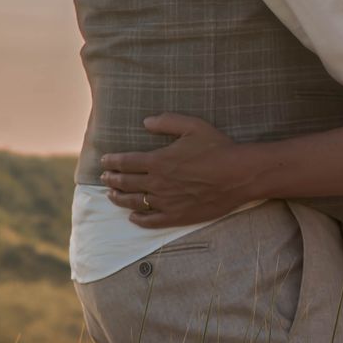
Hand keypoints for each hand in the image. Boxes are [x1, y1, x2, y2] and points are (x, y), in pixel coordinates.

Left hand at [98, 114, 255, 227]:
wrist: (238, 175)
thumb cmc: (217, 148)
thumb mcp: (193, 126)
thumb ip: (167, 122)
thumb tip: (145, 122)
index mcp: (159, 161)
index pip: (126, 162)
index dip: (112, 162)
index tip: (104, 161)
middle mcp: (158, 183)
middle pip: (126, 182)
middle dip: (112, 179)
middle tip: (104, 178)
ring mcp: (166, 202)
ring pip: (134, 202)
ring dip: (119, 198)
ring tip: (111, 195)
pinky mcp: (177, 216)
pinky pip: (151, 221)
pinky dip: (139, 219)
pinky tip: (133, 217)